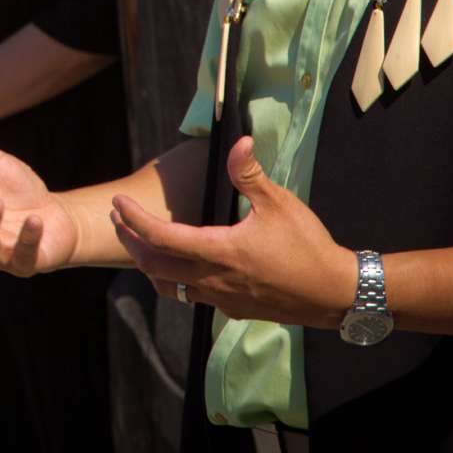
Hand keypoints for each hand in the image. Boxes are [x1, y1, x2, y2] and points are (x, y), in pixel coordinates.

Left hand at [111, 135, 358, 326]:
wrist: (334, 294)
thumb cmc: (308, 246)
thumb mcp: (280, 204)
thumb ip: (251, 174)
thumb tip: (239, 141)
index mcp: (219, 251)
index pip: (161, 237)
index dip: (134, 219)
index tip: (118, 203)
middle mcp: (213, 280)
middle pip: (154, 266)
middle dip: (131, 242)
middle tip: (120, 221)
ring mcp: (222, 300)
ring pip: (171, 288)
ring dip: (151, 266)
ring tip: (143, 245)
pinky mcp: (233, 310)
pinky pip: (194, 297)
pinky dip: (177, 281)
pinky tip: (184, 268)